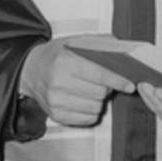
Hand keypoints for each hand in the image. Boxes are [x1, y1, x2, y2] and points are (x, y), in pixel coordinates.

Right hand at [18, 36, 134, 126]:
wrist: (31, 70)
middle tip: (104, 82)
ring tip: (91, 89)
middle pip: (100, 93)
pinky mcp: (56, 115)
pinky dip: (92, 110)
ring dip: (100, 100)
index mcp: (64, 61)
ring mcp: (56, 101)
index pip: (99, 75)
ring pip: (96, 108)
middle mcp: (58, 83)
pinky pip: (87, 118)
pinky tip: (84, 100)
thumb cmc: (57, 55)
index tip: (130, 85)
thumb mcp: (75, 42)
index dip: (118, 81)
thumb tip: (124, 54)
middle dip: (108, 88)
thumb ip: (100, 44)